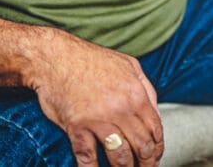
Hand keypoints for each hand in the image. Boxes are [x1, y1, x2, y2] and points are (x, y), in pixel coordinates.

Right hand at [30, 33, 163, 166]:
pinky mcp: (77, 127)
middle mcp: (121, 109)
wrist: (55, 57)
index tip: (155, 158)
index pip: (155, 130)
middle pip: (142, 146)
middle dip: (146, 164)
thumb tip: (156, 112)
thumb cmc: (91, 60)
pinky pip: (88, 157)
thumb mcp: (129, 66)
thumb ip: (146, 89)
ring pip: (120, 156)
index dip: (157, 148)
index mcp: (136, 94)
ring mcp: (99, 119)